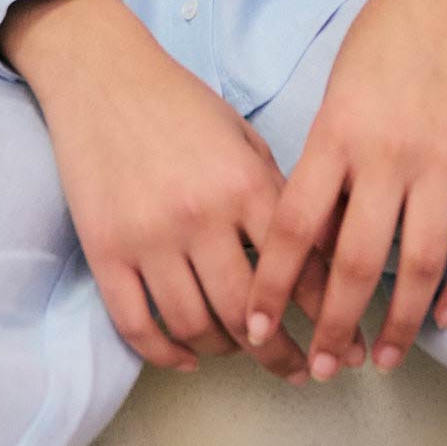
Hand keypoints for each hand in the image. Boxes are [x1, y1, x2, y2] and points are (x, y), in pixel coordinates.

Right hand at [0, 0, 331, 383]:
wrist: (102, 75)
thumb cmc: (181, 104)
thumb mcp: (243, 139)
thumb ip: (276, 196)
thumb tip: (316, 259)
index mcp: (245, 184)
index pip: (300, 270)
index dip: (328, 319)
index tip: (344, 348)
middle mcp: (200, 216)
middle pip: (248, 315)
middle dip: (281, 355)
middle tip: (298, 370)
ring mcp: (148, 237)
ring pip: (194, 326)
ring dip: (224, 352)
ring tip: (240, 351)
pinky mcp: (105, 250)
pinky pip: (136, 323)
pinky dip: (164, 352)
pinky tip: (186, 357)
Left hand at [239, 0, 446, 380]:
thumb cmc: (382, 42)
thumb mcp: (334, 97)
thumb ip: (323, 166)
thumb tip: (305, 245)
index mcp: (335, 135)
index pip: (293, 230)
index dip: (272, 289)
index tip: (256, 332)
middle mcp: (386, 155)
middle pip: (355, 263)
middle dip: (334, 326)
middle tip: (320, 369)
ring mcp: (441, 162)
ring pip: (419, 266)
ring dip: (398, 324)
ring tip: (381, 359)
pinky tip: (444, 318)